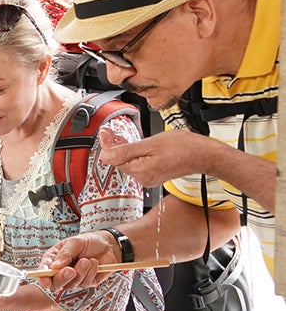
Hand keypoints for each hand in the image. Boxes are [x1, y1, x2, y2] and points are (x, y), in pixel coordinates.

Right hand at [39, 230, 116, 290]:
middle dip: (62, 278)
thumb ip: (65, 253)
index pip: (44, 270)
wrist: (109, 246)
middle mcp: (61, 270)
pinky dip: (90, 272)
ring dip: (80, 273)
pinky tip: (94, 263)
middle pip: (55, 283)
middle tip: (71, 270)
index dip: (42, 277)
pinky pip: (85, 283)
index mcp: (54, 259)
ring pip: (71, 285)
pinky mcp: (86, 282)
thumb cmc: (89, 241)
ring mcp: (74, 278)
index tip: (45, 281)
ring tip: (87, 260)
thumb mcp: (75, 242)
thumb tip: (54, 266)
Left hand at [98, 129, 214, 189]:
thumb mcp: (151, 144)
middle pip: (120, 161)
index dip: (107, 144)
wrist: (205, 155)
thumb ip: (126, 150)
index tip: (104, 132)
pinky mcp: (155, 175)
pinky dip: (134, 154)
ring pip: (129, 162)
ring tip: (118, 136)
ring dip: (123, 149)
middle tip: (109, 132)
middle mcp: (144, 178)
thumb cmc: (185, 148)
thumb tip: (105, 155)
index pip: (113, 159)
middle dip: (113, 146)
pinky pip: (138, 164)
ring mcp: (149, 178)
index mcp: (140, 171)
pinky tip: (134, 144)